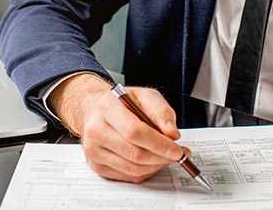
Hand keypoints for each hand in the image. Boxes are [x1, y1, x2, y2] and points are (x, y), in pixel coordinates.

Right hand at [48, 73, 185, 182]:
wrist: (97, 111)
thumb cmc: (122, 103)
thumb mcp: (145, 96)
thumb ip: (161, 111)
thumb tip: (171, 133)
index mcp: (107, 107)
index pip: (134, 132)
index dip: (159, 144)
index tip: (177, 150)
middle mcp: (96, 130)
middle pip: (134, 154)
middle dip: (162, 157)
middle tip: (178, 154)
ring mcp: (94, 150)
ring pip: (133, 168)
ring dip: (156, 166)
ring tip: (167, 156)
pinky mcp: (97, 166)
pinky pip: (128, 176)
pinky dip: (146, 171)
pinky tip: (153, 160)